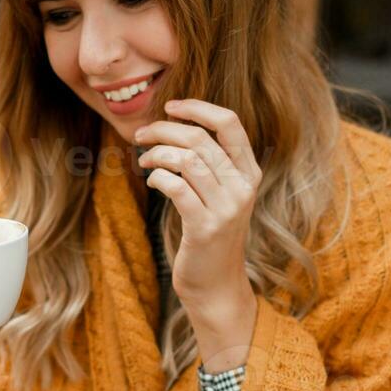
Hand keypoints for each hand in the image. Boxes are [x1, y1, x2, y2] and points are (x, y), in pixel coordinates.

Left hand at [135, 99, 260, 320]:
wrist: (216, 284)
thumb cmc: (211, 236)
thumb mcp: (221, 196)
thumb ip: (210, 164)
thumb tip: (175, 128)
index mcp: (249, 172)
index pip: (230, 123)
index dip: (198, 108)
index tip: (170, 106)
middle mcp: (242, 187)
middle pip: (200, 138)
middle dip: (164, 129)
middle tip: (141, 134)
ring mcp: (225, 208)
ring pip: (186, 159)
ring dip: (156, 153)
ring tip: (143, 160)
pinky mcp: (204, 227)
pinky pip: (176, 187)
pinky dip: (157, 177)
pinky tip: (152, 181)